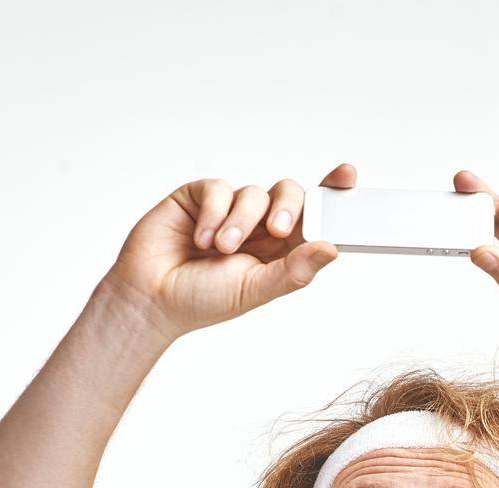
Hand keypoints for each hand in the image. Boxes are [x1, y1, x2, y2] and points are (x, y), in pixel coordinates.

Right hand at [103, 164, 355, 340]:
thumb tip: (332, 248)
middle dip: (288, 207)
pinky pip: (220, 189)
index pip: (313, 216)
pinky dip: (214, 214)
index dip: (331, 193)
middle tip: (278, 231)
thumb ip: (295, 271)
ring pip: (254, 193)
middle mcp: (259, 225)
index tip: (348, 177)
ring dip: (240, 222)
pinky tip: (201, 240)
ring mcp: (230, 208)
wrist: (151, 299)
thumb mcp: (256, 290)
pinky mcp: (199, 197)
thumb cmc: (204, 300)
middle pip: (290, 194)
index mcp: (281, 248)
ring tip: (220, 251)